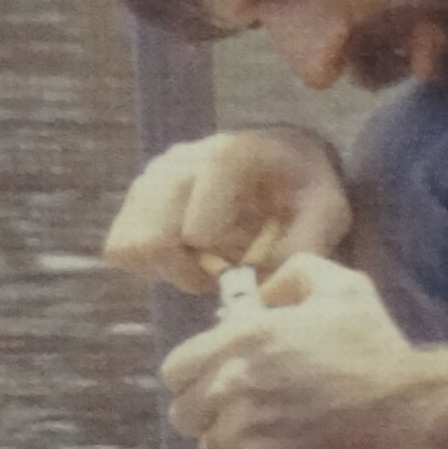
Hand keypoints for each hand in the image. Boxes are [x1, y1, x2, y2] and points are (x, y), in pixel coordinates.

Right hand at [104, 126, 351, 292]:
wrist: (282, 158)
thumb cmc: (305, 186)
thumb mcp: (327, 211)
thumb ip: (305, 247)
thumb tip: (262, 291)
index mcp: (226, 157)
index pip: (198, 232)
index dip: (225, 262)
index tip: (250, 258)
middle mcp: (179, 160)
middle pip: (150, 241)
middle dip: (185, 270)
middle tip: (218, 269)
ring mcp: (152, 175)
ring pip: (128, 245)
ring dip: (166, 267)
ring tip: (203, 259)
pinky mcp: (138, 193)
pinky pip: (121, 246)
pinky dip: (150, 261)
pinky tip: (185, 252)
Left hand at [162, 253, 437, 448]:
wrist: (409, 406)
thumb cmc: (376, 344)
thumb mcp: (340, 285)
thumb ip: (293, 274)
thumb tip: (261, 293)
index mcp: (240, 339)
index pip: (175, 371)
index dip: (193, 378)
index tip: (218, 382)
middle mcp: (234, 383)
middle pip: (185, 415)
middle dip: (210, 415)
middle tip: (244, 414)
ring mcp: (248, 429)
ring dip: (237, 447)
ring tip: (272, 438)